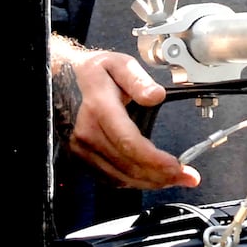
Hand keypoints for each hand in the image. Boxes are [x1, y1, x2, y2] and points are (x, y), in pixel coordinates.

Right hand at [51, 35, 200, 190]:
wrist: (59, 80)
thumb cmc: (91, 72)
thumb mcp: (118, 64)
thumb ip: (138, 79)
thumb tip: (156, 96)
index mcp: (99, 110)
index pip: (130, 144)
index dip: (156, 160)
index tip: (179, 166)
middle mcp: (87, 134)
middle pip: (128, 166)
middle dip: (161, 176)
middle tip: (188, 177)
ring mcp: (82, 149)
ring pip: (119, 177)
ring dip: (150, 182)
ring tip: (175, 178)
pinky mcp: (81, 157)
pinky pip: (109, 177)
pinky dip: (133, 181)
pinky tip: (151, 177)